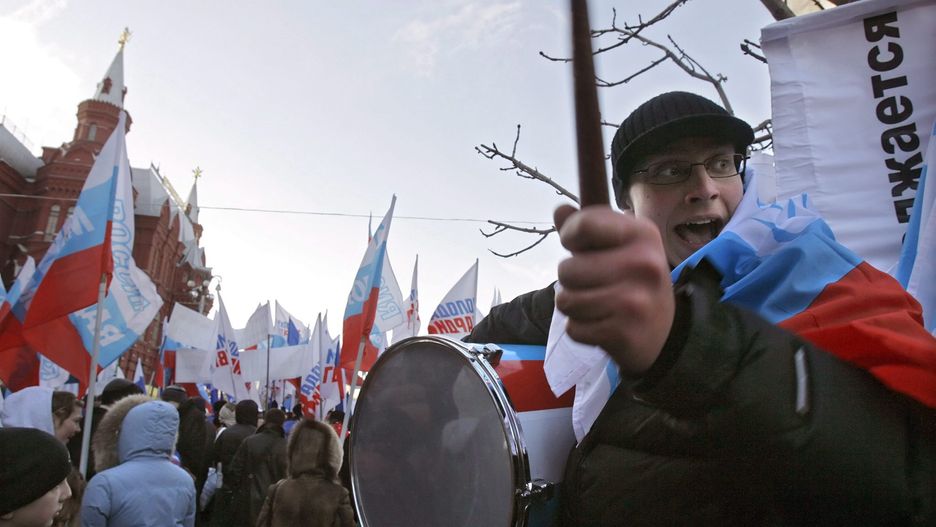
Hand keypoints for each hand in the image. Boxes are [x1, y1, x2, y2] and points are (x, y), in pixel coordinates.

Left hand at [553, 204, 674, 374]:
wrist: (663, 332)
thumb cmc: (632, 280)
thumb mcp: (617, 245)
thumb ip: (587, 226)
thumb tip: (560, 209)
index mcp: (642, 233)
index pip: (583, 224)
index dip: (569, 235)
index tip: (579, 245)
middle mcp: (644, 264)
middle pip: (566, 269)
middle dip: (570, 280)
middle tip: (595, 284)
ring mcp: (635, 301)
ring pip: (566, 301)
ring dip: (574, 306)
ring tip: (598, 304)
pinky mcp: (624, 333)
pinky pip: (574, 328)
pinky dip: (581, 329)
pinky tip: (603, 324)